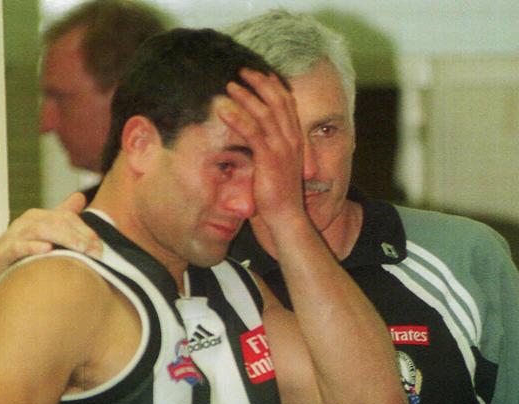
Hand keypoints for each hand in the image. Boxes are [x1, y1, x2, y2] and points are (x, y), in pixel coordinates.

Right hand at [0, 192, 102, 333]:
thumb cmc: (19, 256)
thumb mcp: (42, 235)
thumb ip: (61, 217)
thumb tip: (80, 197)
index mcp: (39, 218)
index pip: (67, 218)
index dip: (86, 231)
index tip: (101, 247)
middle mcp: (26, 223)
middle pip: (57, 221)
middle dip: (79, 235)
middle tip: (96, 251)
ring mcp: (13, 236)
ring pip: (40, 230)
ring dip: (63, 239)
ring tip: (81, 249)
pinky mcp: (2, 252)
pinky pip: (18, 246)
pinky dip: (32, 247)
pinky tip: (47, 250)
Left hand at [219, 69, 304, 224]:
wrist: (286, 216)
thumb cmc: (278, 195)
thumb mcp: (276, 166)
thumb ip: (269, 149)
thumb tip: (255, 140)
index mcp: (294, 139)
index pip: (286, 103)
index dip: (273, 85)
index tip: (259, 73)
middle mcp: (291, 139)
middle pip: (277, 100)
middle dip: (259, 82)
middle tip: (242, 71)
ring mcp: (281, 148)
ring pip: (264, 112)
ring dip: (246, 96)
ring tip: (230, 86)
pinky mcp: (269, 159)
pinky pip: (253, 133)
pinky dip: (238, 119)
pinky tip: (224, 111)